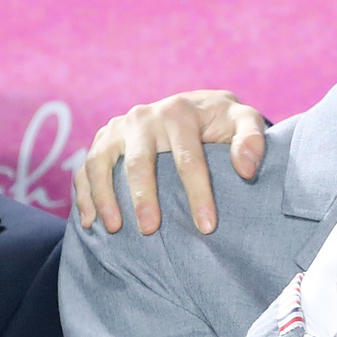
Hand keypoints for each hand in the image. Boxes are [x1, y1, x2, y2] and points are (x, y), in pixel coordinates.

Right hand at [74, 91, 267, 234]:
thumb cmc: (223, 120)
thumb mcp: (245, 120)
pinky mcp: (103, 140)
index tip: (207, 226)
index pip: (188, 158)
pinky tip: (90, 221)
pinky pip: (85, 168)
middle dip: (143, 198)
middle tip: (150, 230)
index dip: (198, 194)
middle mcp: (143, 117)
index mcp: (179, 113)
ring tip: (114, 229)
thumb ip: (251, 140)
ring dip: (105, 197)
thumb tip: (246, 170)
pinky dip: (84, 194)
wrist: (198, 105)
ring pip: (101, 163)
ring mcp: (118, 128)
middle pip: (139, 162)